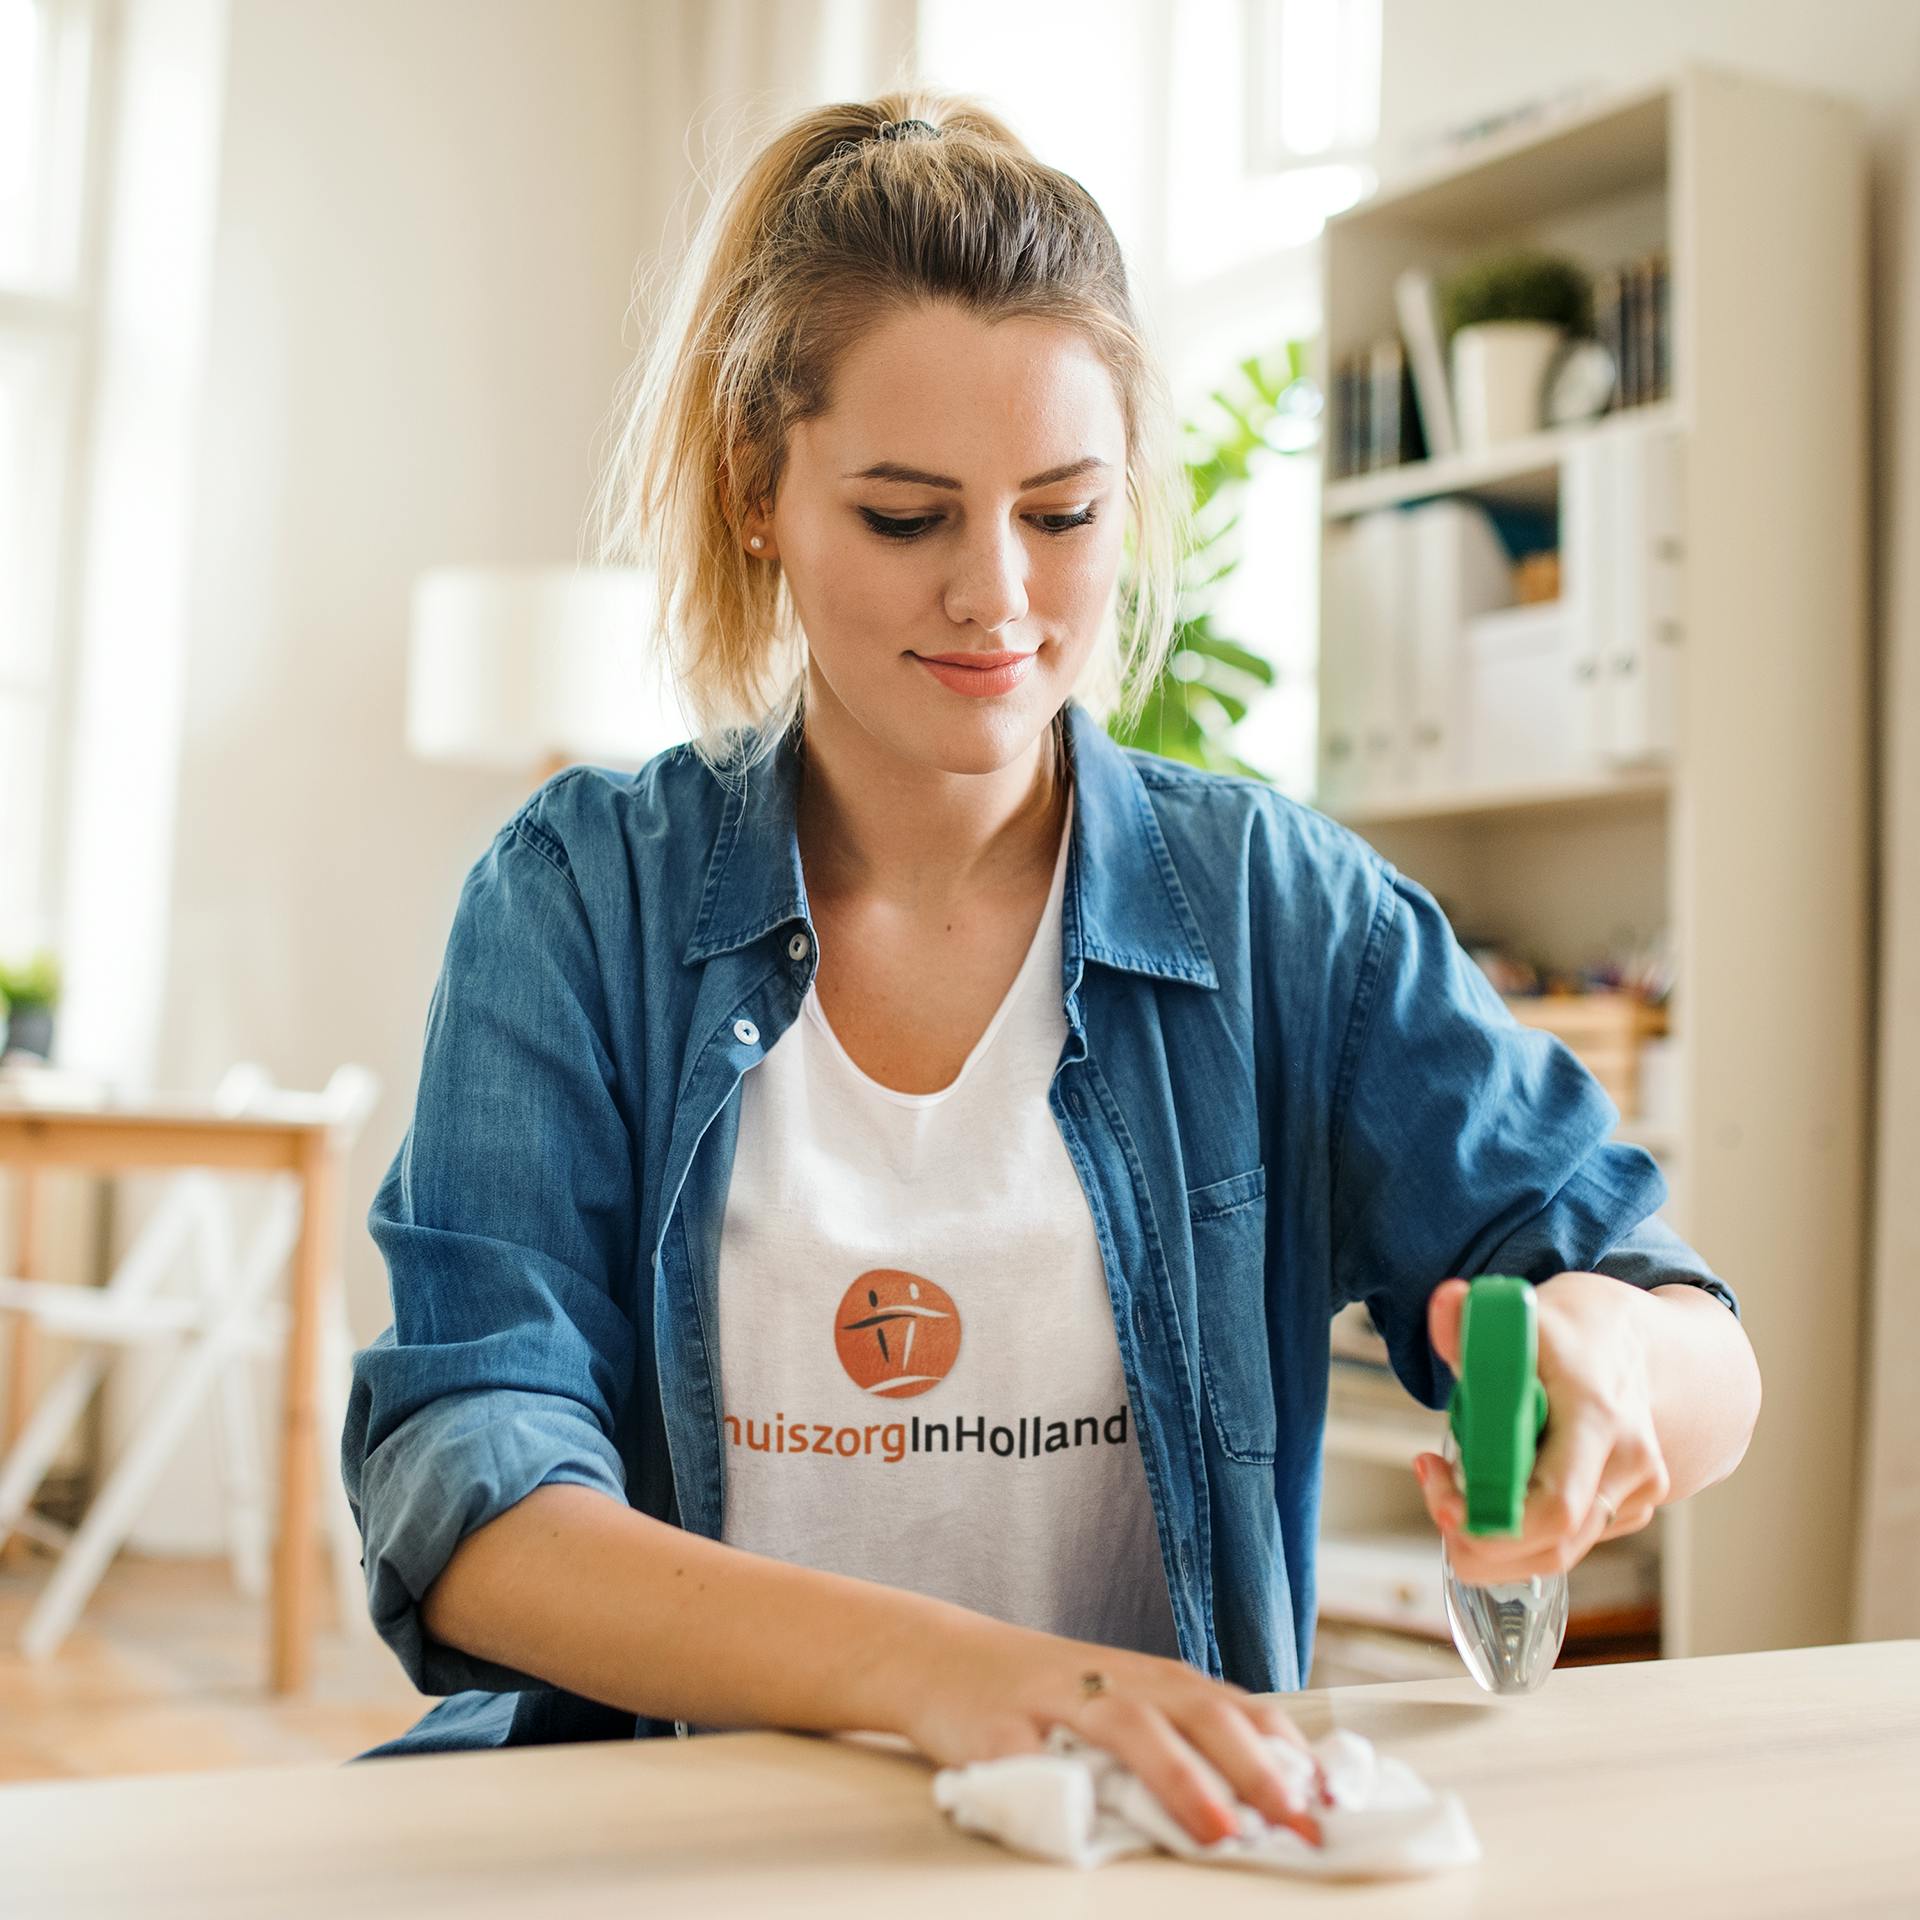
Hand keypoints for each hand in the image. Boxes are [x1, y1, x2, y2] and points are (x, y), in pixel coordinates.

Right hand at [894, 1613, 1328, 1848]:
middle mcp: (1119, 1683)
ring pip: (1135, 1727)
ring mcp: (1062, 1703)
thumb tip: (1262, 1806)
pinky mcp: (1005, 1731)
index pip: (1238, 1711)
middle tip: (1301, 1820)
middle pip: (1200, 1713)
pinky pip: (1048, 1760)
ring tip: (1221, 1826)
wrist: (941, 1658)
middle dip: (1257, 1768)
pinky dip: (1079, 1786)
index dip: (1288, 1755)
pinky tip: (1100, 1816)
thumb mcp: (1121, 1706)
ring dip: (1183, 1777)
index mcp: (1156, 1683)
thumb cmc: (1044, 1695)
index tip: (1333, 1801)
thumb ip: (1181, 1742)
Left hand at [1411, 1273, 1670, 1586]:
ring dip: (1494, 1536)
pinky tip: (1495, 1487)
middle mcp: (1631, 1463)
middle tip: (1434, 1490)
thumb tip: (1445, 1299)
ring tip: (1454, 1485)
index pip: (1555, 1506)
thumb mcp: (1518, 1315)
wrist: (1631, 1340)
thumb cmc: (1571, 1328)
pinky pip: (1568, 1542)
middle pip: (1551, 1545)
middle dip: (1478, 1538)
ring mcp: (1638, 1491)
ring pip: (1558, 1553)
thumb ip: (1470, 1322)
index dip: (1488, 1519)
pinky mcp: (1631, 1509)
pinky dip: (1522, 1531)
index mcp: (1599, 1417)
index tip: (1434, 1478)